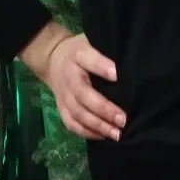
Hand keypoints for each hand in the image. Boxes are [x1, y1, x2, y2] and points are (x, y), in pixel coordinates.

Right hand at [20, 23, 125, 140]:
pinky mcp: (62, 109)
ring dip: (97, 126)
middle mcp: (68, 77)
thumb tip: (125, 70)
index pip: (88, 59)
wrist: (53, 60)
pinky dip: (87, 133)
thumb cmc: (81, 53)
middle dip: (103, 109)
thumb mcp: (91, 44)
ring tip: (116, 134)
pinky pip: (72, 124)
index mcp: (77, 56)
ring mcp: (63, 95)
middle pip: (83, 96)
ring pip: (77, 114)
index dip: (101, 67)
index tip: (117, 75)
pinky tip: (103, 136)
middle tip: (123, 120)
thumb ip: (104, 55)